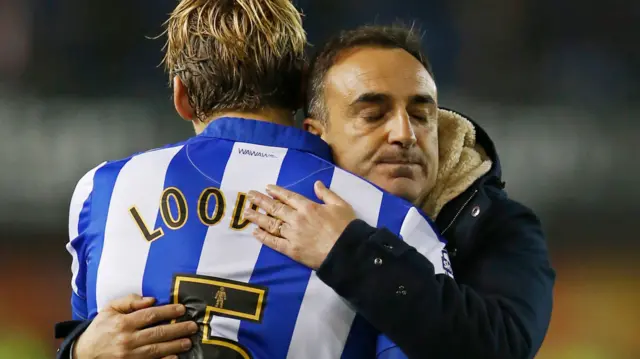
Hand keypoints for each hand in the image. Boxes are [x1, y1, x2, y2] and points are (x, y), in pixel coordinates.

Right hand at [74, 294, 197, 358]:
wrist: (84, 354)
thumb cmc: (100, 329)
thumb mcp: (109, 310)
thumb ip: (129, 302)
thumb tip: (152, 300)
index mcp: (123, 323)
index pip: (150, 315)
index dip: (168, 312)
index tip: (182, 309)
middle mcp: (127, 340)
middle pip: (157, 333)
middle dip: (178, 329)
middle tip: (192, 326)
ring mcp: (129, 355)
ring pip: (156, 349)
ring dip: (175, 346)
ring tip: (188, 341)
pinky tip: (175, 357)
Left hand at [244, 181, 356, 269]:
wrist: (347, 252)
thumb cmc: (346, 227)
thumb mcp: (340, 205)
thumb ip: (327, 193)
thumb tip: (316, 183)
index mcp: (308, 207)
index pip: (288, 197)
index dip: (276, 191)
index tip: (267, 188)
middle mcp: (297, 219)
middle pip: (275, 208)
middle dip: (261, 201)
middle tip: (249, 195)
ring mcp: (292, 235)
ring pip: (271, 224)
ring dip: (257, 217)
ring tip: (246, 212)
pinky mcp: (291, 250)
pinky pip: (274, 242)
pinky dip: (263, 237)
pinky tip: (255, 233)